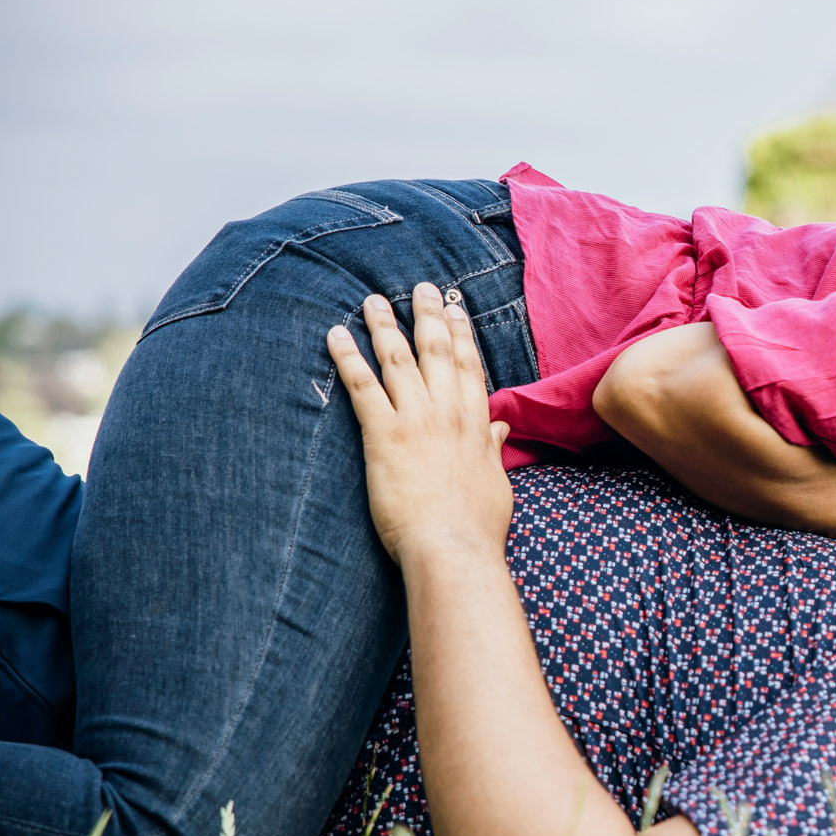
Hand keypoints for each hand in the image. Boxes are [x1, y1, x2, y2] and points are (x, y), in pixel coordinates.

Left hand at [326, 284, 512, 565]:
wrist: (454, 548)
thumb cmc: (477, 526)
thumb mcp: (495, 483)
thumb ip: (492, 449)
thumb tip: (500, 429)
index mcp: (476, 425)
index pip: (468, 367)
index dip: (461, 334)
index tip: (454, 309)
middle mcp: (448, 413)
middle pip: (436, 352)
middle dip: (427, 316)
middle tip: (419, 288)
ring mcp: (416, 420)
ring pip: (398, 360)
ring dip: (384, 325)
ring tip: (372, 300)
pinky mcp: (384, 435)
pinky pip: (362, 386)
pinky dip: (348, 357)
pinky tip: (336, 334)